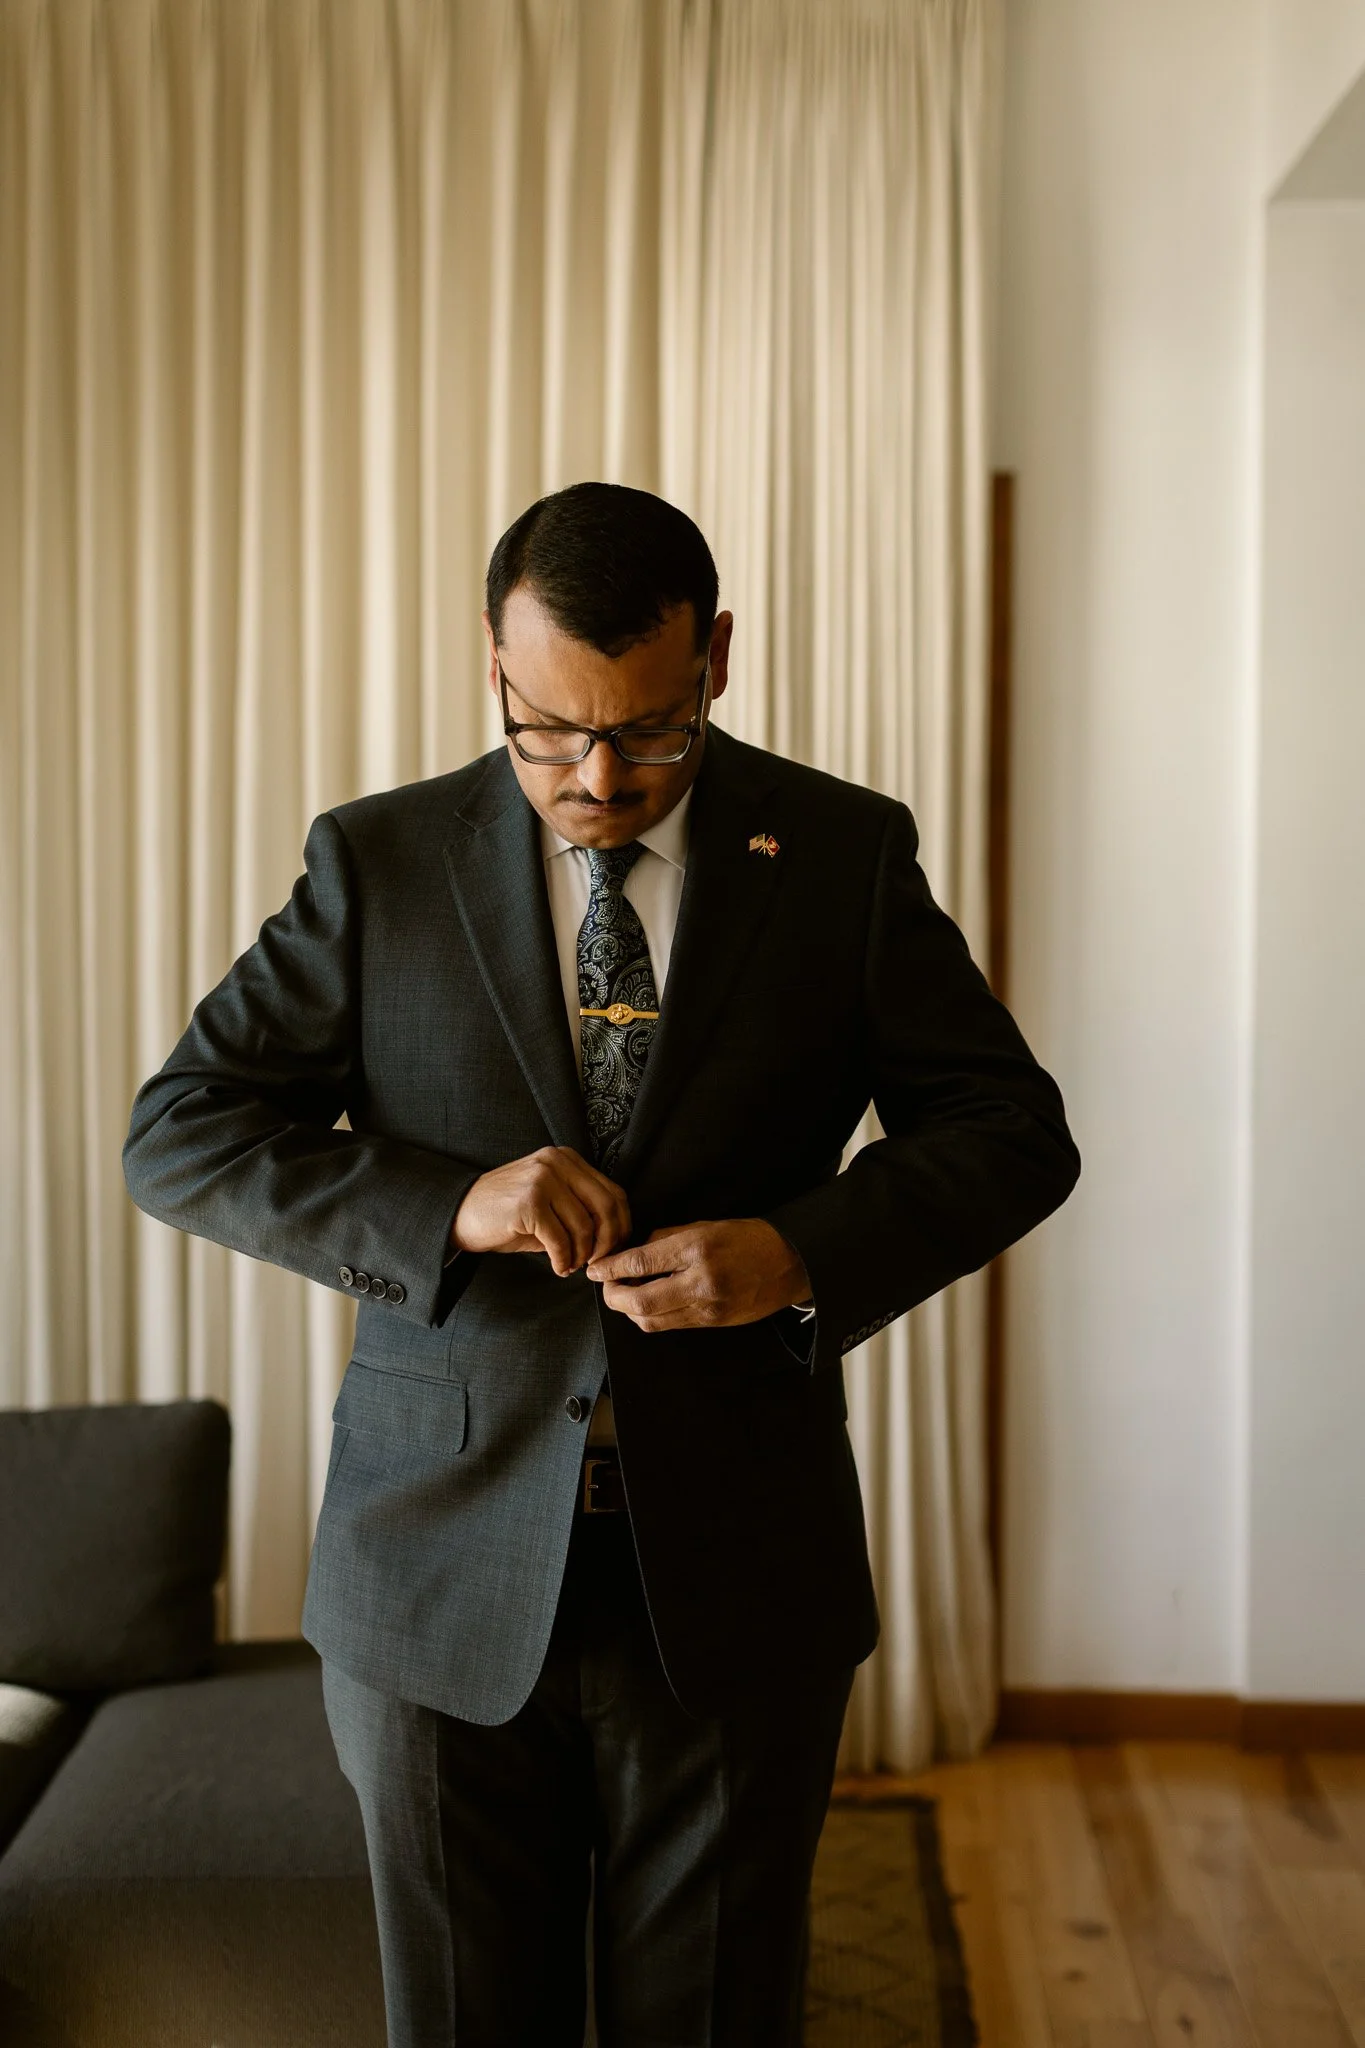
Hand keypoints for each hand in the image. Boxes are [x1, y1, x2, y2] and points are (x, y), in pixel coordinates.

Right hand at [451, 1147, 630, 1276]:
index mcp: (566, 1158)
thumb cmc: (508, 1214)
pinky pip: (560, 1240)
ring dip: (581, 1255)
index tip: (614, 1249)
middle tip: (596, 1263)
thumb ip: (580, 1209)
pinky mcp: (528, 1203)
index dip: (621, 1226)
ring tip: (570, 1265)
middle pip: (606, 1207)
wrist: (459, 1214)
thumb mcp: (549, 1202)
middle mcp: (556, 1162)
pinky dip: (563, 1260)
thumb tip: (614, 1238)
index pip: (613, 1192)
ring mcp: (541, 1180)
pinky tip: (557, 1267)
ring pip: (583, 1226)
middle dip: (607, 1243)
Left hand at [587, 1220, 812, 1332]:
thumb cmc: (749, 1237)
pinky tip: (648, 1303)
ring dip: (630, 1311)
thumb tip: (635, 1252)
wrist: (791, 1263)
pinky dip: (652, 1316)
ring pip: (652, 1321)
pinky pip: (671, 1325)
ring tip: (624, 1294)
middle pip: (640, 1303)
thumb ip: (667, 1238)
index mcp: (697, 1249)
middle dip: (614, 1297)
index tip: (594, 1268)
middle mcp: (701, 1282)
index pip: (641, 1263)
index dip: (610, 1268)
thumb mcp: (706, 1225)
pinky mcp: (714, 1323)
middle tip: (605, 1285)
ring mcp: (709, 1308)